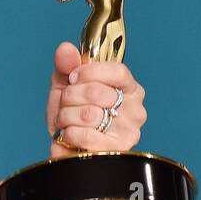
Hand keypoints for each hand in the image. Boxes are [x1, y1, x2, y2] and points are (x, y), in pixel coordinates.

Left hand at [47, 41, 146, 158]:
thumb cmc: (72, 117)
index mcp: (129, 89)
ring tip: (66, 121)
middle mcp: (135, 109)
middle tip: (66, 104)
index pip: (118, 71)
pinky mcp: (116, 150)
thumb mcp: (66, 87)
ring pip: (88, 114)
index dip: (89, 72)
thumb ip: (66, 65)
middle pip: (97, 91)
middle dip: (70, 97)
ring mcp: (129, 131)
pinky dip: (69, 133)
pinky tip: (69, 135)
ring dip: (66, 116)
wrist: (66, 149)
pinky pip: (86, 134)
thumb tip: (65, 49)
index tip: (73, 78)